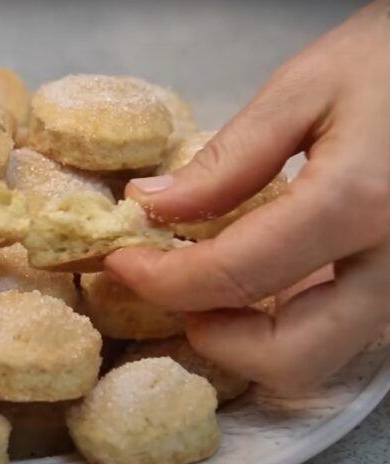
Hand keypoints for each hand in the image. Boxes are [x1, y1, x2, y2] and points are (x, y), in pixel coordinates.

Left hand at [106, 0, 389, 393]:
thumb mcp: (305, 89)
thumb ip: (227, 160)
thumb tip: (151, 207)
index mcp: (359, 204)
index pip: (234, 274)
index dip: (162, 280)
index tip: (122, 262)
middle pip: (290, 355)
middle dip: (215, 336)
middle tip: (174, 288)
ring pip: (320, 357)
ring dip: (251, 339)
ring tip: (210, 281)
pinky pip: (340, 330)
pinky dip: (288, 321)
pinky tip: (259, 274)